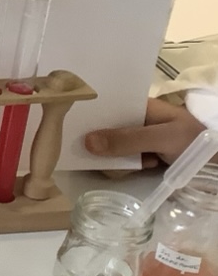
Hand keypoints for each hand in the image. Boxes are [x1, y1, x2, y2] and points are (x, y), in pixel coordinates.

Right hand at [83, 98, 206, 168]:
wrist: (215, 164)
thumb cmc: (194, 141)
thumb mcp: (164, 137)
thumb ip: (128, 140)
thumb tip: (87, 142)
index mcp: (138, 107)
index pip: (104, 107)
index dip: (88, 116)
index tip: (72, 127)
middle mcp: (132, 122)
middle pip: (101, 131)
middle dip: (101, 145)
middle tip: (108, 155)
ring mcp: (133, 141)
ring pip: (106, 150)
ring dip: (117, 161)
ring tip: (142, 163)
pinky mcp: (136, 158)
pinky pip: (117, 163)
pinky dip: (124, 169)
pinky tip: (144, 168)